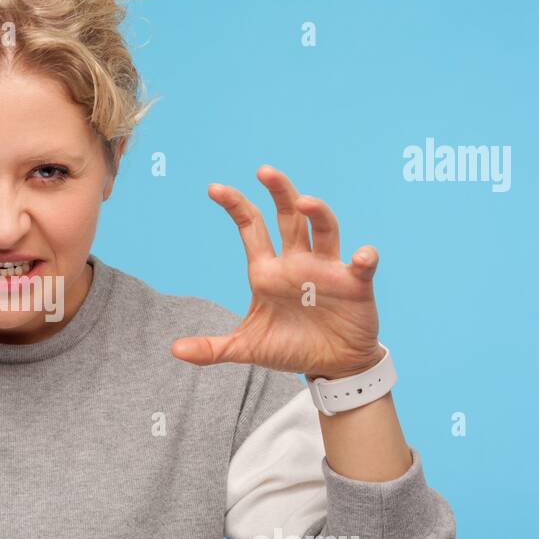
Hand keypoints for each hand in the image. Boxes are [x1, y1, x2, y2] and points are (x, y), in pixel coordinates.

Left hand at [171, 165, 382, 378]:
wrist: (330, 366)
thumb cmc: (289, 347)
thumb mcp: (247, 348)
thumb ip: (212, 348)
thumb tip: (175, 350)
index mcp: (267, 271)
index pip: (251, 228)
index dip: (235, 206)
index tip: (214, 188)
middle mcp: (297, 262)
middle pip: (289, 217)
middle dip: (278, 193)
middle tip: (264, 172)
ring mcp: (327, 270)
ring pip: (324, 229)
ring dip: (317, 213)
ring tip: (304, 202)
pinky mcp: (355, 285)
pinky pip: (361, 265)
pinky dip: (363, 257)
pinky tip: (360, 256)